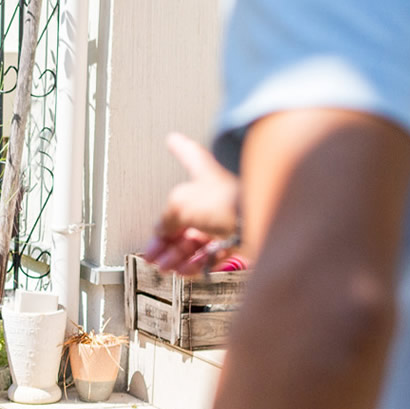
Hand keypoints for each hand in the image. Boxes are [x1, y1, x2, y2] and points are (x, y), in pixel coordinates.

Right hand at [145, 133, 240, 272]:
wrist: (257, 222)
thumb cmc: (226, 202)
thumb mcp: (180, 205)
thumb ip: (165, 219)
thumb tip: (160, 232)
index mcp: (205, 177)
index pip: (191, 156)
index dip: (181, 148)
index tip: (174, 140)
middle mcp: (216, 197)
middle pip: (184, 218)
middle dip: (165, 238)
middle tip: (152, 252)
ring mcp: (225, 221)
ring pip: (195, 241)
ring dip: (176, 255)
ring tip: (165, 265)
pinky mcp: (234, 243)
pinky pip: (210, 255)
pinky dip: (194, 263)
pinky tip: (183, 268)